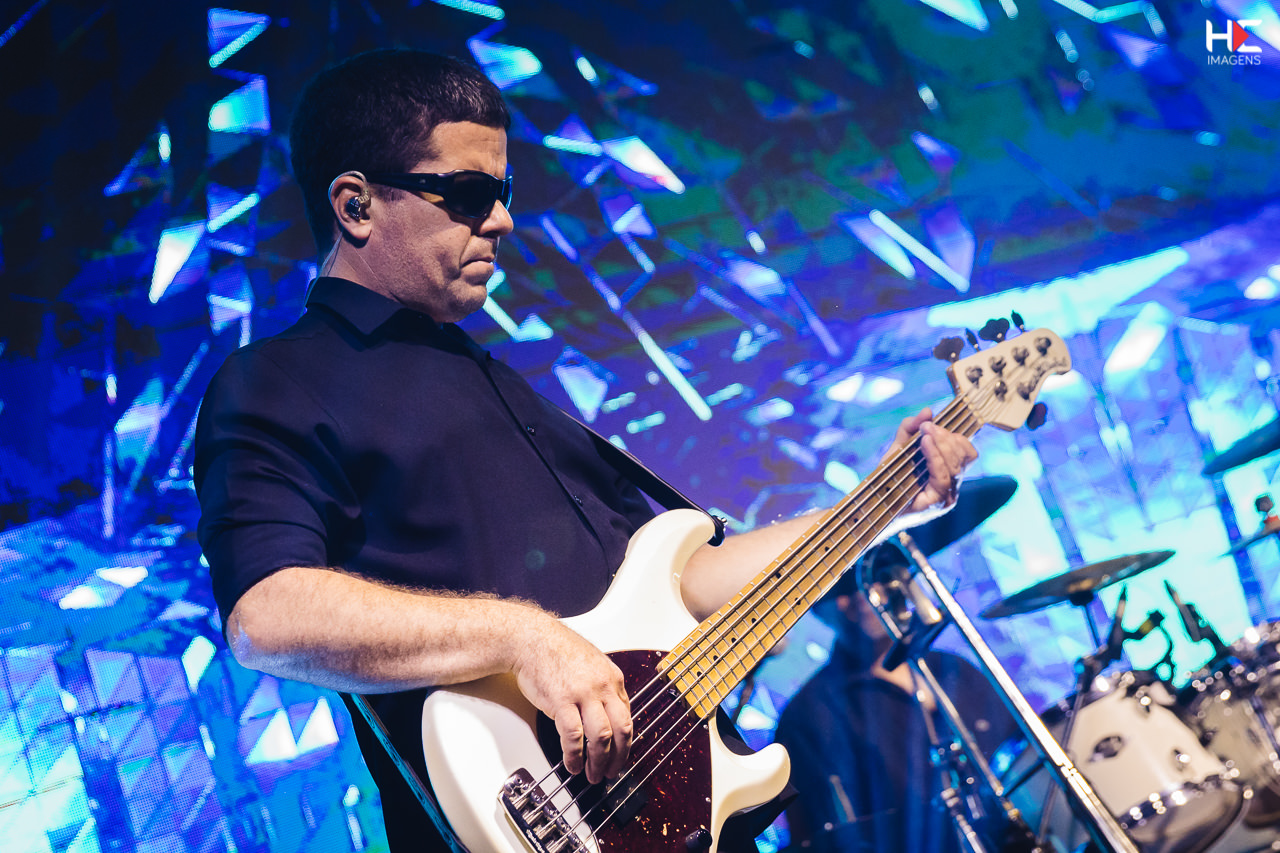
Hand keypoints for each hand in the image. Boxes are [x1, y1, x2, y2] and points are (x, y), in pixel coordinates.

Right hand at [511, 615, 632, 783]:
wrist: (531, 638)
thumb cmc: (557, 650)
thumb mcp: (592, 664)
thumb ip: (603, 688)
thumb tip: (607, 714)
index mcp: (613, 678)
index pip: (628, 716)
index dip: (625, 741)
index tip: (620, 754)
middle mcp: (602, 686)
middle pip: (621, 730)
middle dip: (619, 757)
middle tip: (612, 771)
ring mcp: (583, 694)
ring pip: (601, 737)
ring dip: (598, 762)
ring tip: (593, 774)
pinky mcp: (561, 702)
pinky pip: (574, 737)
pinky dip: (575, 756)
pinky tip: (573, 764)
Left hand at [886, 407, 977, 512]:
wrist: (872, 504)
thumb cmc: (888, 478)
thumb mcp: (899, 448)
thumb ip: (911, 429)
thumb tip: (928, 411)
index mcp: (949, 472)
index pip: (968, 452)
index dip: (956, 436)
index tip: (933, 424)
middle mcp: (952, 485)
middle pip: (964, 457)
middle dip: (946, 437)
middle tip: (927, 426)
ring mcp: (947, 496)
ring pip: (956, 466)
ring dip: (941, 444)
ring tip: (924, 432)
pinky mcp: (937, 503)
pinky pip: (943, 477)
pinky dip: (935, 457)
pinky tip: (924, 443)